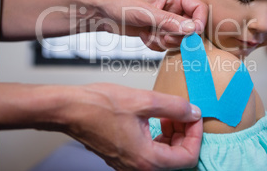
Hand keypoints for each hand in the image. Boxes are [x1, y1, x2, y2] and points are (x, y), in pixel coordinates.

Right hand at [61, 83, 202, 169]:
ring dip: (173, 135)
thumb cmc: (100, 106)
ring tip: (170, 114)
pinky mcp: (123, 156)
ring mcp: (129, 164)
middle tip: (183, 113)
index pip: (188, 157)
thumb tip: (193, 112)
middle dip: (184, 134)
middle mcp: (138, 168)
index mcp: (147, 159)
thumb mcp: (144, 101)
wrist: (70, 109)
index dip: (196, 135)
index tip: (195, 116)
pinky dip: (159, 137)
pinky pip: (150, 152)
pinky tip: (156, 119)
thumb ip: (175, 107)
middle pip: (177, 158)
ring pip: (164, 155)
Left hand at [89, 0, 207, 50]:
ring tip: (150, 34)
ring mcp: (166, 21)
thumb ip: (169, 21)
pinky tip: (143, 36)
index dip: (199, 22)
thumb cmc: (120, 3)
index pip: (199, 8)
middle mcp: (173, 8)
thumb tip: (192, 29)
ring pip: (178, 39)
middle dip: (177, 36)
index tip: (191, 34)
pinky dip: (156, 44)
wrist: (102, 12)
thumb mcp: (145, 12)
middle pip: (191, 28)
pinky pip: (166, 44)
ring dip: (164, 41)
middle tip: (163, 37)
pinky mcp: (158, 32)